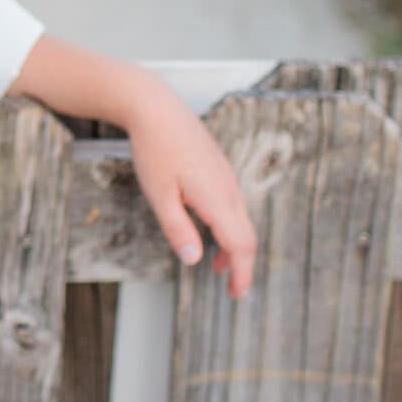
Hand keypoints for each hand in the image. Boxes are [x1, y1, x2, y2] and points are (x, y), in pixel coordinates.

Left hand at [126, 85, 257, 299]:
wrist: (156, 107)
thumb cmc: (154, 150)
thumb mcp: (159, 195)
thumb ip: (178, 229)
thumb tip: (195, 260)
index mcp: (217, 198)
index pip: (241, 245)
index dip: (242, 273)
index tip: (237, 295)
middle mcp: (229, 188)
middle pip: (246, 234)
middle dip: (241, 265)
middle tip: (232, 289)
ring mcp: (226, 176)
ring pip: (240, 219)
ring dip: (233, 245)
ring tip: (217, 265)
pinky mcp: (219, 168)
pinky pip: (232, 204)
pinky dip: (228, 226)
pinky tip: (209, 230)